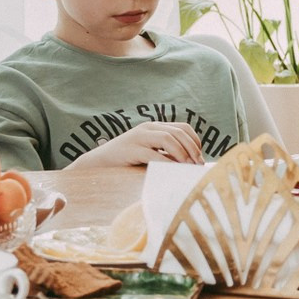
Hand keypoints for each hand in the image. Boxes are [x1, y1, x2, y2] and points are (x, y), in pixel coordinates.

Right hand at [78, 121, 203, 168]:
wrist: (98, 163)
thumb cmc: (126, 162)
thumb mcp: (149, 154)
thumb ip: (165, 154)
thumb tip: (190, 164)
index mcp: (154, 127)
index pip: (183, 128)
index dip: (195, 141)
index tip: (200, 157)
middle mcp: (148, 128)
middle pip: (178, 133)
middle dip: (192, 149)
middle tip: (198, 165)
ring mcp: (138, 137)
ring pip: (168, 139)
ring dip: (182, 154)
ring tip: (188, 167)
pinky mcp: (131, 149)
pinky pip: (153, 154)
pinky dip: (166, 162)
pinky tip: (172, 171)